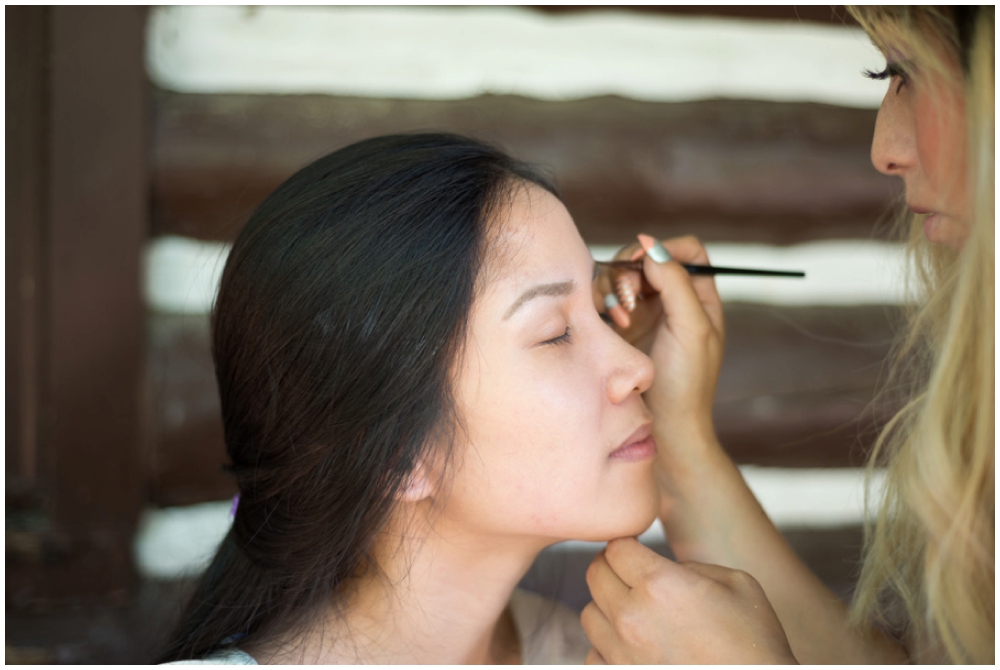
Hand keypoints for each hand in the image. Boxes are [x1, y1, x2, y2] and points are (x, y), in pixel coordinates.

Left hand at [581, 537, 796, 664]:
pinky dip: (607, 647)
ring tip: (636, 613)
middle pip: (595, 575)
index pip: (615, 547)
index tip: (637, 550)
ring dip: (607, 607)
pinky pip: (594, 654)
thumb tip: (664, 570)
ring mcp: (622, 654)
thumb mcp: (737, 584)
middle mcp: (631, 617)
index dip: (627, 544)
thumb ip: (690, 567)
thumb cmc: (754, 643)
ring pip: (589, 614)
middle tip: (632, 574)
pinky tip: (633, 647)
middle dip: (612, 568)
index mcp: (659, 584)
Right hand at [594, 236, 724, 446]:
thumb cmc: (686, 383)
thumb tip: (650, 245)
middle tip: (625, 297)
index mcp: (700, 298)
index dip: (664, 249)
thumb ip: (675, 282)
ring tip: (618, 318)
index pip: (686, 251)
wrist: (662, 428)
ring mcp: (644, 316)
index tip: (644, 264)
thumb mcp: (691, 328)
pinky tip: (611, 327)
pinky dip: (603, 306)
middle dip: (632, 271)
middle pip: (647, 260)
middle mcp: (672, 302)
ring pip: (623, 279)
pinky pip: (605, 301)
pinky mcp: (620, 331)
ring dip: (615, 290)